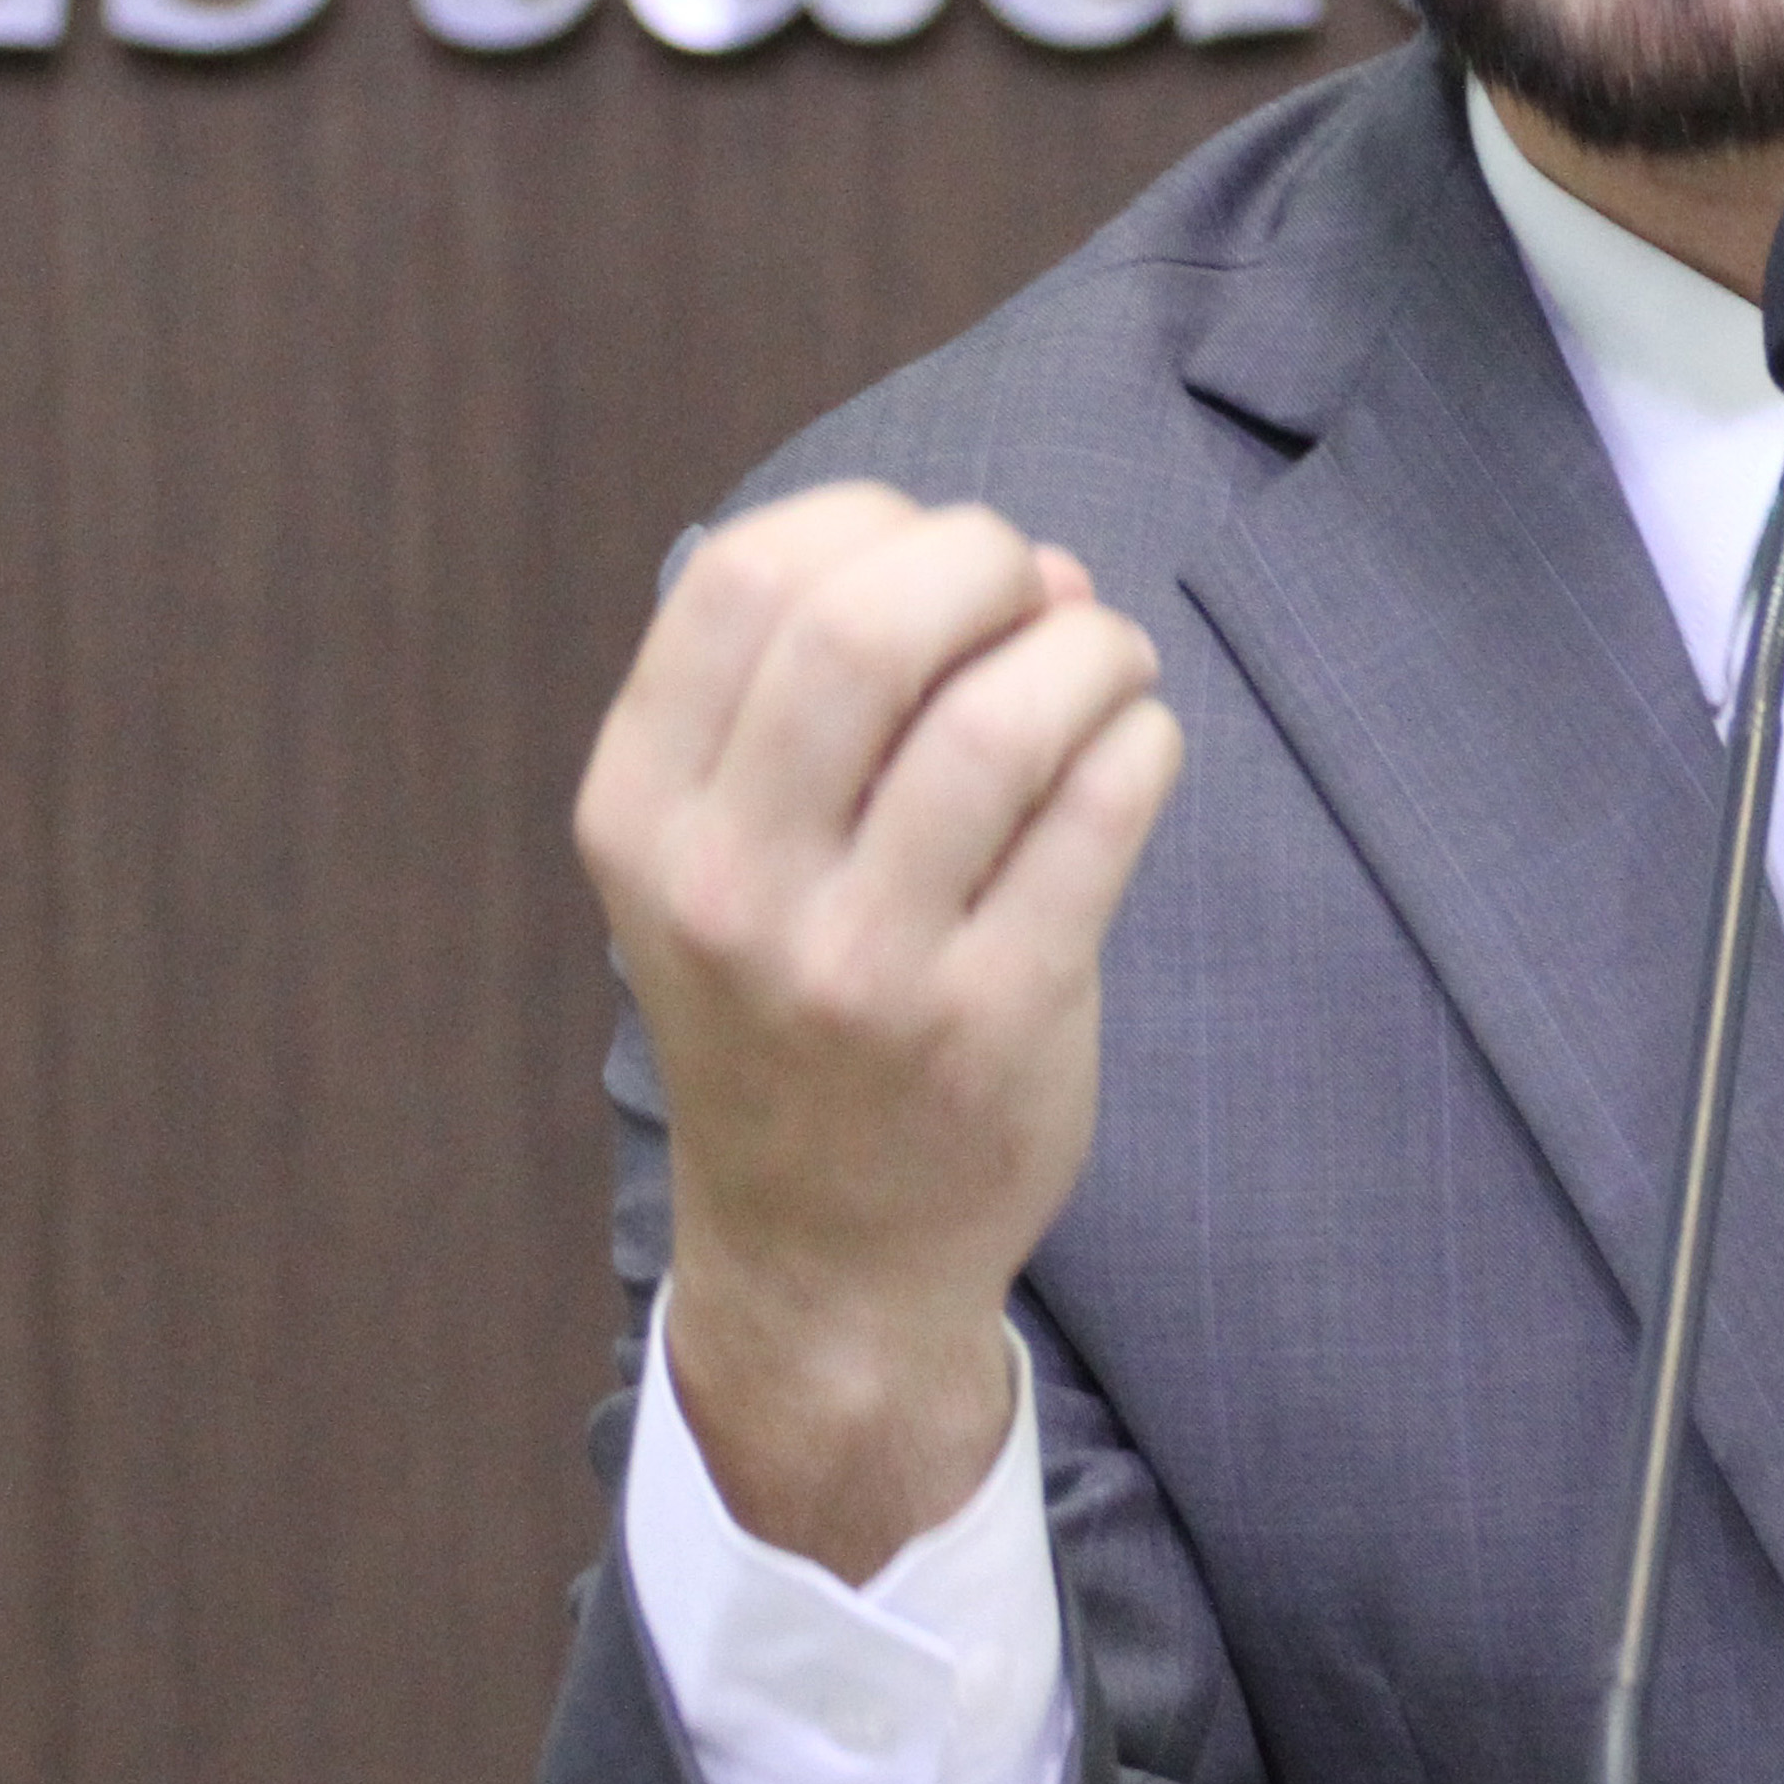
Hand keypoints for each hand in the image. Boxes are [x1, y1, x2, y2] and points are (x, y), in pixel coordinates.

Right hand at [576, 480, 1181, 1579]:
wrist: (828, 1259)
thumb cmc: (795, 1009)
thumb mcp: (719, 857)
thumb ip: (828, 695)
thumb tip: (1032, 564)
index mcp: (641, 819)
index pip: (739, 580)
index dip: (868, 524)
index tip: (934, 562)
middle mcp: (730, 890)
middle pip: (864, 629)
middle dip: (989, 563)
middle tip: (1041, 596)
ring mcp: (862, 965)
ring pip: (1002, 717)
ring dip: (1092, 649)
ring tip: (1109, 667)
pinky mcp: (994, 1018)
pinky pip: (1098, 810)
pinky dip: (1142, 739)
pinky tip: (1134, 750)